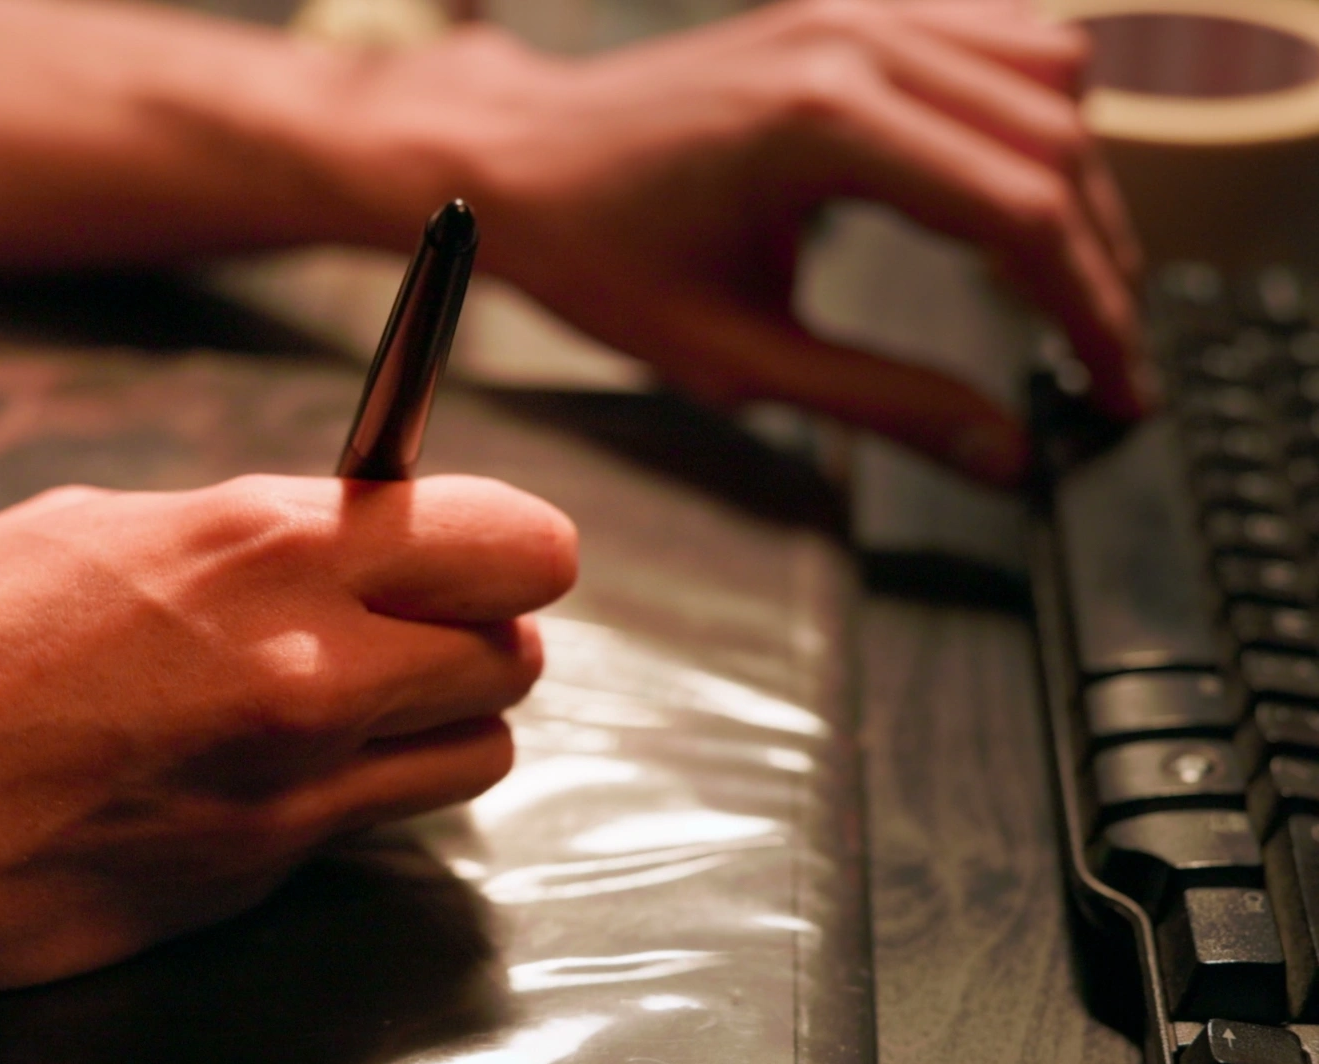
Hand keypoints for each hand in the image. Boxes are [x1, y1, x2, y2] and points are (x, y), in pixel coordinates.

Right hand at [0, 473, 575, 997]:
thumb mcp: (85, 532)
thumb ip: (238, 537)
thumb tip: (329, 537)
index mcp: (262, 545)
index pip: (510, 541)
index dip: (507, 546)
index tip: (482, 552)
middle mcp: (307, 665)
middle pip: (517, 651)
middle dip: (477, 633)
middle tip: (411, 627)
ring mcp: (289, 786)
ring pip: (478, 752)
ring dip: (439, 724)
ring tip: (355, 706)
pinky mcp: (254, 876)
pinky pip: (372, 824)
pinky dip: (354, 793)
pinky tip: (267, 771)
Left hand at [386, 0, 1145, 483]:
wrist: (517, 164)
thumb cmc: (595, 253)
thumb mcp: (736, 355)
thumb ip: (880, 404)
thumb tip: (1000, 450)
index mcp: (819, 124)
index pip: (1018, 213)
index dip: (1090, 311)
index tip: (1116, 386)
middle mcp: (851, 43)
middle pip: (1053, 144)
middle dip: (1100, 263)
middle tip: (1108, 360)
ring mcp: (853, 12)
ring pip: (1046, 78)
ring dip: (1080, 185)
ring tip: (1073, 287)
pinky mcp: (848, 12)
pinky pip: (995, 38)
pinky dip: (1036, 116)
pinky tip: (1027, 192)